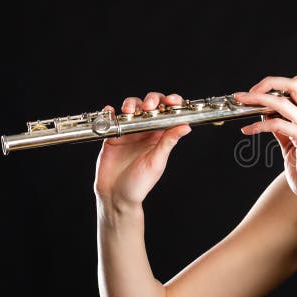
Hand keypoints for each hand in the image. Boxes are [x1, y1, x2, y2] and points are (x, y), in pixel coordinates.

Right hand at [94, 92, 190, 207]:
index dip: (172, 102)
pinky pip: (111, 118)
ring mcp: (129, 131)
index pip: (169, 113)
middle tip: (148, 107)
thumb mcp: (156, 162)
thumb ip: (168, 142)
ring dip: (131, 104)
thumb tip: (186, 126)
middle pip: (151, 104)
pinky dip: (110, 112)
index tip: (171, 101)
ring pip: (132, 107)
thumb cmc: (140, 183)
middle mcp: (146, 130)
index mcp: (161, 135)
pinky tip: (111, 112)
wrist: (116, 196)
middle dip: (151, 100)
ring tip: (129, 111)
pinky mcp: (113, 134)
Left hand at [234, 75, 296, 206]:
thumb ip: (283, 129)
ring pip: (282, 101)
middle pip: (296, 84)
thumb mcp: (293, 144)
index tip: (264, 90)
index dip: (285, 83)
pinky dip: (257, 125)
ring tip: (242, 101)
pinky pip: (276, 124)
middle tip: (251, 90)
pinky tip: (247, 130)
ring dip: (257, 99)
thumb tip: (267, 116)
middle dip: (270, 82)